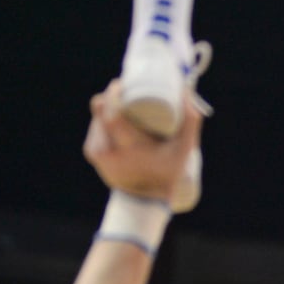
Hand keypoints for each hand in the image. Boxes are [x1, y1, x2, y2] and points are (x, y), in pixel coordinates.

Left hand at [82, 80, 202, 203]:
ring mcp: (98, 153)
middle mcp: (109, 151)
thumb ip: (190, 120)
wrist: (147, 199)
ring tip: (121, 104)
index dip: (113, 94)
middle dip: (110, 95)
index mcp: (130, 148)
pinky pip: (95, 129)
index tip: (121, 84)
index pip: (111, 114)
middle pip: (100, 111)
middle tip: (122, 89)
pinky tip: (112, 117)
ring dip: (107, 107)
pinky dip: (103, 121)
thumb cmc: (169, 170)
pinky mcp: (92, 154)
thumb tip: (185, 91)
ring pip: (97, 118)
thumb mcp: (185, 148)